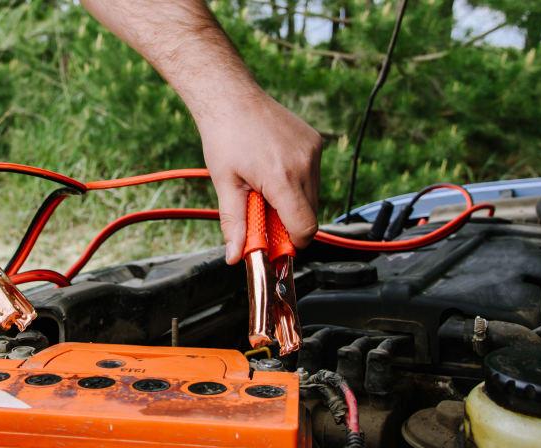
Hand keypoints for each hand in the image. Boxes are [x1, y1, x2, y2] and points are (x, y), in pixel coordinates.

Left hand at [197, 91, 322, 264]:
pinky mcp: (315, 143)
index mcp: (281, 178)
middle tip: (260, 210)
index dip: (291, 243)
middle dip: (287, 223)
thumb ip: (235, 224)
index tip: (274, 243)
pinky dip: (297, 182)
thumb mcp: (225, 185)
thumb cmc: (225, 136)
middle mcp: (304, 164)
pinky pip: (313, 176)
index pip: (305, 229)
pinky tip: (274, 168)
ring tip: (264, 185)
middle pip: (309, 216)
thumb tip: (236, 256)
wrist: (231, 98)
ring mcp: (313, 152)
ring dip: (292, 202)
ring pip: (313, 197)